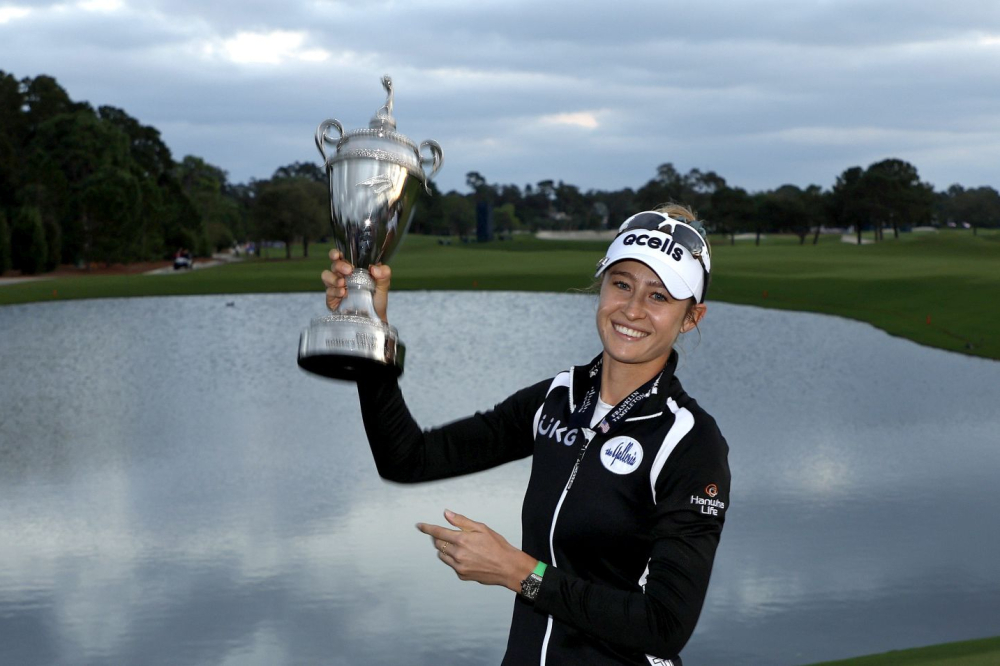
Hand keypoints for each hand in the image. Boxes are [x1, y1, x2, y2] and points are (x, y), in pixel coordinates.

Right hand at [320, 249, 391, 322]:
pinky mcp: (332, 299)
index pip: (342, 257)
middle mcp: (343, 276)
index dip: (336, 254)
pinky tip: (343, 294)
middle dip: (339, 265)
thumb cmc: (377, 300)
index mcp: (354, 269)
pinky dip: (335, 291)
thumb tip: (374, 267)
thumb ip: (384, 274)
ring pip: (326, 276)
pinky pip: (328, 291)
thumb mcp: (384, 286)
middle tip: (349, 271)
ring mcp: (336, 287)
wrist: (375, 318)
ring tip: (344, 284)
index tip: (338, 255)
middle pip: (334, 264)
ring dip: (334, 278)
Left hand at [416, 510, 537, 592]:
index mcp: (462, 540)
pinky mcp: (462, 575)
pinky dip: (454, 559)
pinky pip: (451, 565)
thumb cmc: (497, 546)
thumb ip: (461, 521)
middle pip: (438, 544)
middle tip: (448, 535)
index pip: (438, 532)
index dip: (427, 528)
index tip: (419, 526)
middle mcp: (458, 554)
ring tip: (459, 546)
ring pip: (442, 555)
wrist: (508, 567)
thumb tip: (447, 513)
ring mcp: (459, 566)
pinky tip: (467, 557)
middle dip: (439, 538)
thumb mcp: (481, 528)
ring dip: (445, 549)